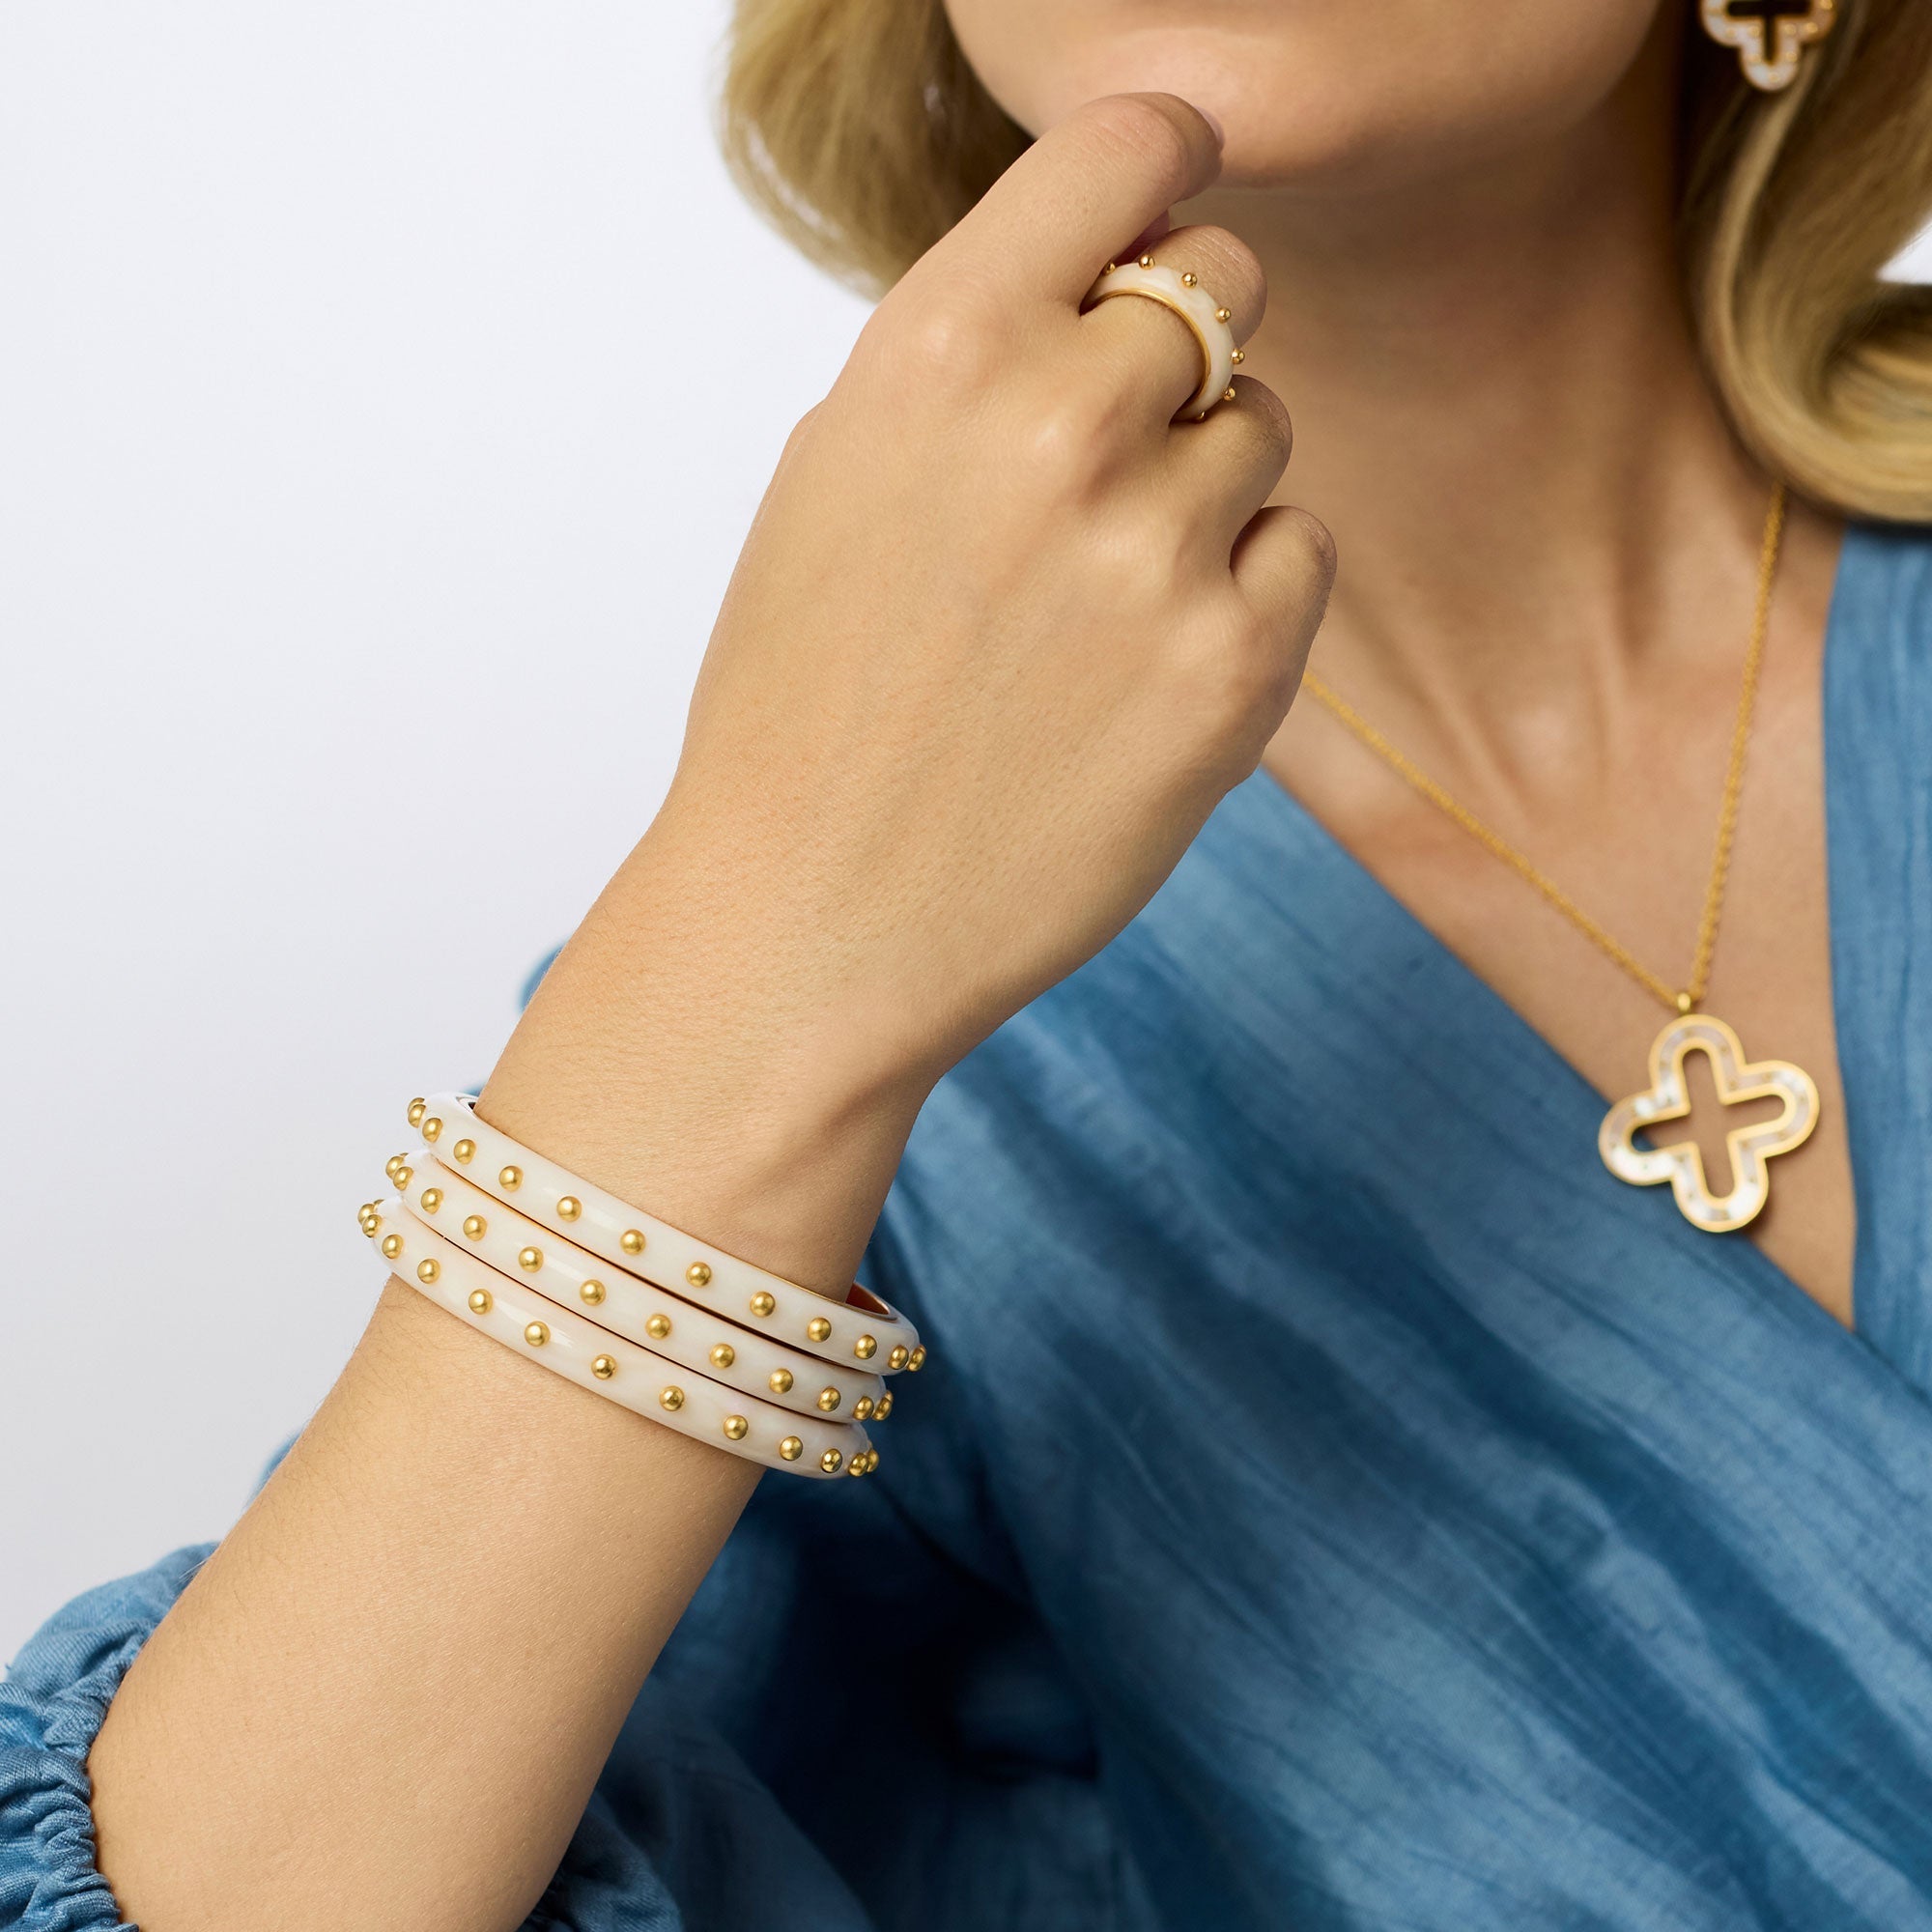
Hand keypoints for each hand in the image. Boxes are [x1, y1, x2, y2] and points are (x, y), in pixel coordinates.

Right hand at [485, 93, 1331, 1283]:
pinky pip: (1300, 549)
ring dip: (1201, 485)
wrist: (816, 915)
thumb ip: (977, 350)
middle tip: (1099, 461)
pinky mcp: (1236, 670)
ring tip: (1092, 598)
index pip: (1126, 148)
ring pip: (1263, 424)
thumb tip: (1110, 271)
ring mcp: (1160, 550)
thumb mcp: (840, 475)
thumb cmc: (806, 702)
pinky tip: (1141, 664)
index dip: (1159, 166)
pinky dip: (1243, 590)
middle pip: (1220, 283)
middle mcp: (1060, 424)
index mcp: (938, 349)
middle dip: (1174, 351)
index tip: (1166, 200)